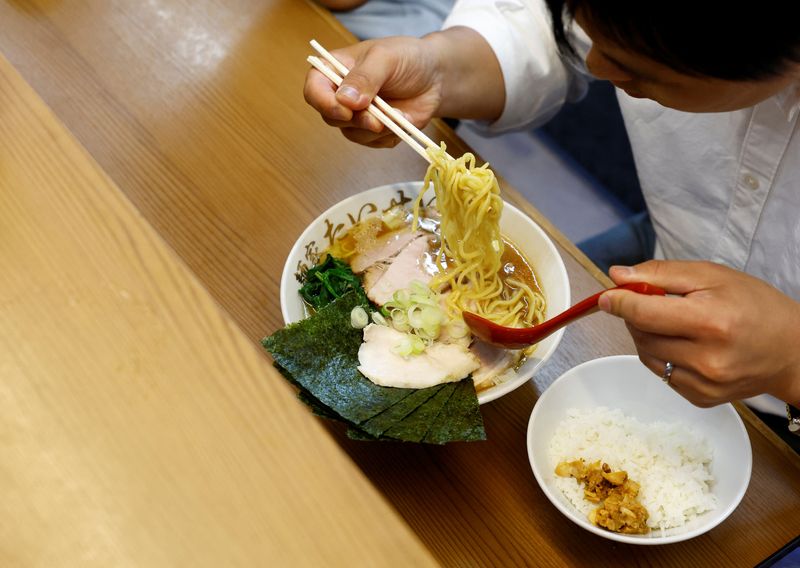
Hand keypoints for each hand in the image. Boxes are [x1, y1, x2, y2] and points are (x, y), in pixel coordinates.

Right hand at [303, 28, 504, 147]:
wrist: (435, 76)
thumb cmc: (407, 58)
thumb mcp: (386, 58)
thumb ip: (365, 77)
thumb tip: (345, 100)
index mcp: (334, 70)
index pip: (314, 90)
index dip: (324, 103)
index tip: (345, 110)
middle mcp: (340, 95)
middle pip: (332, 117)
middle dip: (358, 120)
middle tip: (378, 118)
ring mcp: (356, 116)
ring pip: (353, 134)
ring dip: (377, 130)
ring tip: (398, 114)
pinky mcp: (373, 132)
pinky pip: (374, 144)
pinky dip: (390, 136)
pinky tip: (403, 120)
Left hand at [598, 260, 799, 406]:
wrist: (792, 351)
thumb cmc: (755, 307)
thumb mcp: (712, 276)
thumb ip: (660, 274)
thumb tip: (617, 275)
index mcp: (709, 322)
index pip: (643, 313)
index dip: (618, 302)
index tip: (605, 297)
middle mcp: (705, 358)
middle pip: (641, 334)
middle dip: (636, 315)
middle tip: (652, 302)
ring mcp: (703, 383)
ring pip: (646, 355)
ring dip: (646, 336)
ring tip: (672, 323)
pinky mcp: (699, 399)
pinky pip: (661, 373)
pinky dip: (661, 355)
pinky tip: (684, 344)